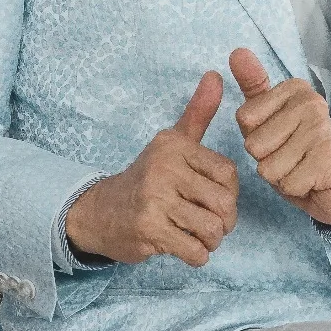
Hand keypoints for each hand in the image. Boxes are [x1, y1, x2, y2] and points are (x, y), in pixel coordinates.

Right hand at [64, 71, 238, 266]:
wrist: (99, 211)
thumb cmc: (147, 178)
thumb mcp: (172, 142)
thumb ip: (198, 113)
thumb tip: (215, 74)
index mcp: (174, 145)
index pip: (229, 174)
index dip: (230, 194)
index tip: (213, 198)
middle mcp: (163, 167)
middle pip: (224, 204)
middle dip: (224, 222)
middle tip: (210, 224)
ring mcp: (154, 199)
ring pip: (212, 229)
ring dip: (210, 241)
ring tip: (197, 236)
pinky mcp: (148, 229)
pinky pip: (194, 251)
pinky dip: (197, 256)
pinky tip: (184, 247)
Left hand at [229, 48, 330, 226]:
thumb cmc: (302, 152)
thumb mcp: (272, 118)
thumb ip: (253, 86)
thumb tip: (237, 51)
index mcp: (296, 88)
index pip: (245, 118)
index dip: (256, 137)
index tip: (281, 138)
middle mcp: (311, 103)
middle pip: (254, 144)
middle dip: (268, 160)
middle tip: (293, 157)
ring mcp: (322, 130)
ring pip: (268, 167)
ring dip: (281, 177)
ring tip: (302, 169)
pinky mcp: (329, 159)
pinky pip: (286, 183)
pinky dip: (295, 189)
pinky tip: (312, 181)